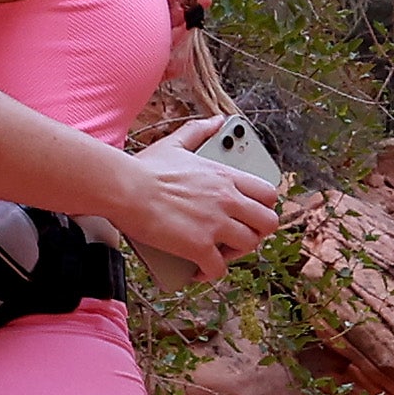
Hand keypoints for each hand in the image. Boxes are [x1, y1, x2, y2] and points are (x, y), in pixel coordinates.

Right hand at [112, 120, 279, 277]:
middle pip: (269, 222)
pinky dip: (209, 273)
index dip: (264, 207)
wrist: (125, 188)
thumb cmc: (145, 168)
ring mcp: (216, 224)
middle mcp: (228, 200)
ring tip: (218, 253)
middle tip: (239, 236)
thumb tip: (217, 121)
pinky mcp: (199, 246)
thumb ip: (199, 131)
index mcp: (226, 176)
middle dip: (257, 232)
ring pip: (249, 246)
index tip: (251, 214)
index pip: (268, 193)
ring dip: (235, 253)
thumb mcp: (176, 143)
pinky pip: (218, 269)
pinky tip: (197, 271)